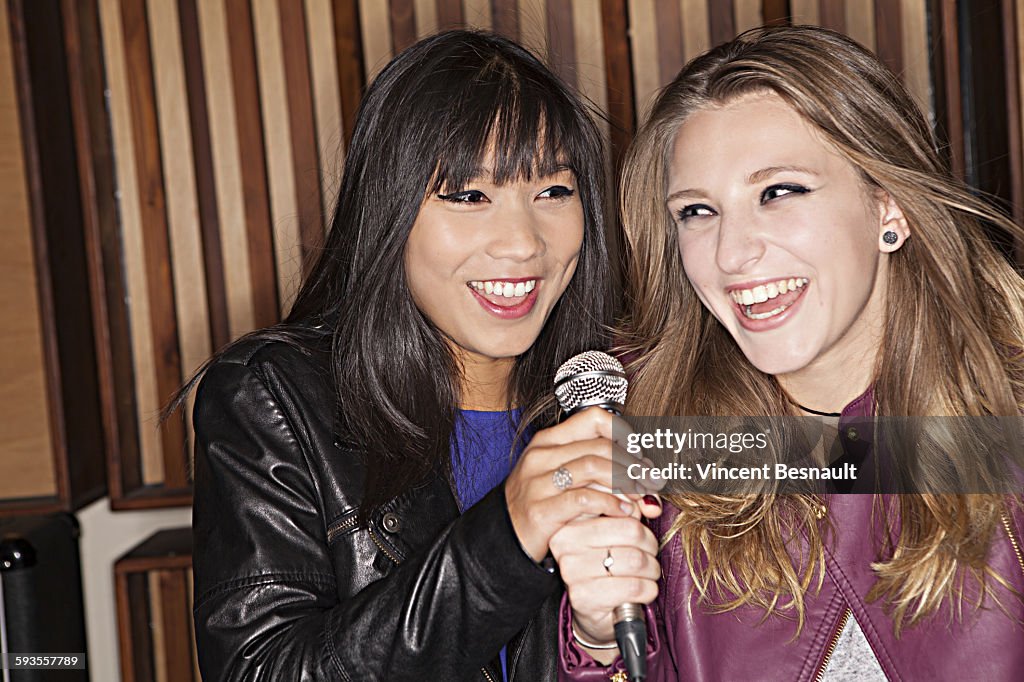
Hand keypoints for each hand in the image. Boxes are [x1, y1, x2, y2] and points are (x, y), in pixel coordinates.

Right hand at [504, 407, 660, 561]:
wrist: (503, 537)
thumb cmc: (540, 504)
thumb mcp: (562, 476)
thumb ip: (597, 467)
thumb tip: (645, 467)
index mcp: (547, 441)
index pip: (594, 418)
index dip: (624, 432)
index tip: (641, 453)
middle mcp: (540, 456)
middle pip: (600, 446)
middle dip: (634, 463)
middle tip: (653, 479)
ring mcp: (538, 482)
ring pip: (593, 467)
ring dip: (626, 481)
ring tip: (643, 496)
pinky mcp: (541, 510)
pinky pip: (584, 499)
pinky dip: (610, 503)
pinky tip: (624, 512)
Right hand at [550, 513, 660, 659]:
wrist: (595, 610)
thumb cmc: (608, 566)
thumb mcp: (615, 533)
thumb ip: (630, 511)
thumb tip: (651, 503)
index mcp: (571, 519)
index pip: (615, 502)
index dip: (638, 515)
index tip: (641, 526)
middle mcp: (566, 542)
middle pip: (631, 530)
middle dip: (650, 546)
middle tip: (649, 554)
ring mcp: (572, 570)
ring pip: (635, 560)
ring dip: (651, 570)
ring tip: (647, 574)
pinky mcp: (584, 597)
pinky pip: (634, 586)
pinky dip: (648, 590)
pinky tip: (643, 591)